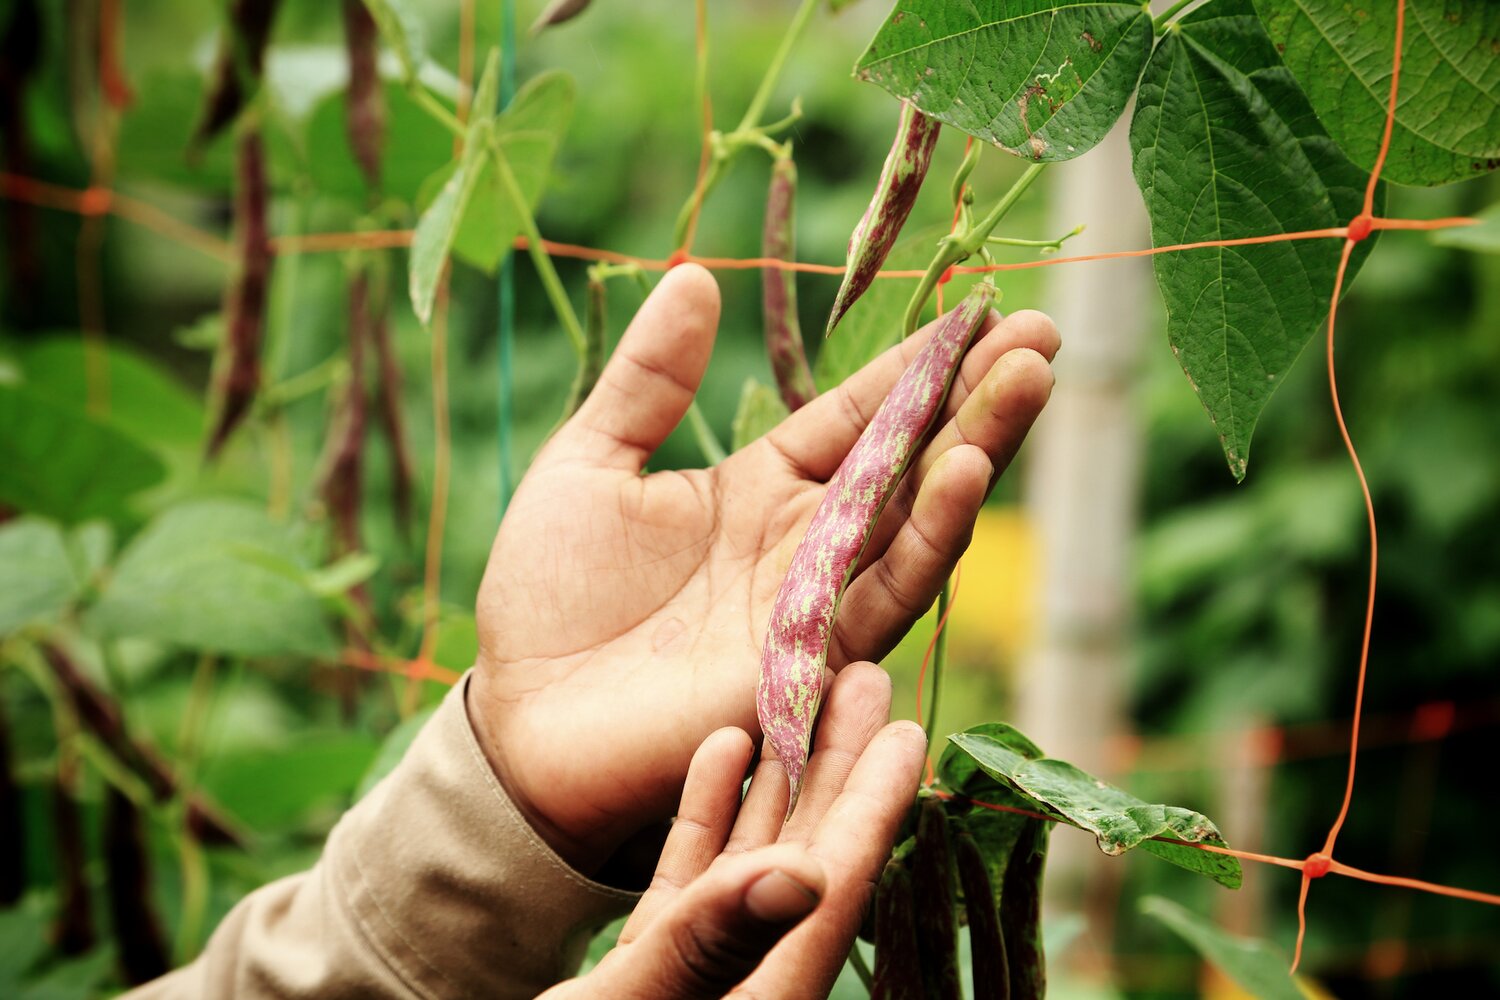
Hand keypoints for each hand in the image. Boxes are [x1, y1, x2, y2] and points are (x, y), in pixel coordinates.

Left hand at [468, 264, 1056, 872]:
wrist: (519, 722)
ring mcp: (816, 603)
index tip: (981, 309)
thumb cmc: (547, 601)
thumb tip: (696, 274)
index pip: (858, 416)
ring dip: (979, 448)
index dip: (917, 366)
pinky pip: (887, 591)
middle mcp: (805, 542)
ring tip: (1029, 379)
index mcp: (760, 488)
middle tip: (1045, 334)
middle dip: (978, 396)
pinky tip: (966, 466)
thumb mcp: (587, 464)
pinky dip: (933, 530)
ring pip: (919, 518)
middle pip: (911, 460)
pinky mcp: (813, 662)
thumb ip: (646, 380)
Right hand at [540, 663, 923, 999]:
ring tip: (797, 694)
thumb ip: (710, 947)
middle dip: (837, 765)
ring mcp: (695, 975)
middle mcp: (741, 984)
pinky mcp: (647, 970)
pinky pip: (688, 879)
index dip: (874, 804)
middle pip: (807, 857)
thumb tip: (809, 876)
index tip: (909, 728)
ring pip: (748, 859)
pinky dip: (703, 815)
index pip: (832, 890)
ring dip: (774, 776)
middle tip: (864, 677)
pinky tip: (717, 750)